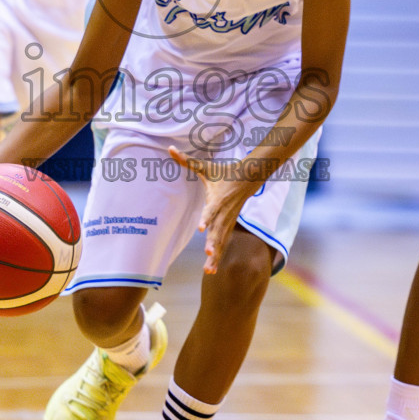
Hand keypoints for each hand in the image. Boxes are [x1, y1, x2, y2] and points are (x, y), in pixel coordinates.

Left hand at [166, 146, 259, 273]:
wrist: (248, 178)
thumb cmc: (224, 173)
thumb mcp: (206, 167)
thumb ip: (187, 161)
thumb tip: (170, 149)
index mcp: (217, 199)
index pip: (212, 210)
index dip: (207, 218)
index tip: (202, 228)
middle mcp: (224, 213)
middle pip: (219, 231)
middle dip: (214, 243)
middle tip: (208, 254)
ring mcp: (228, 221)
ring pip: (222, 241)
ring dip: (216, 256)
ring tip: (208, 270)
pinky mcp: (229, 226)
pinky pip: (224, 243)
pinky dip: (218, 257)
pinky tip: (210, 270)